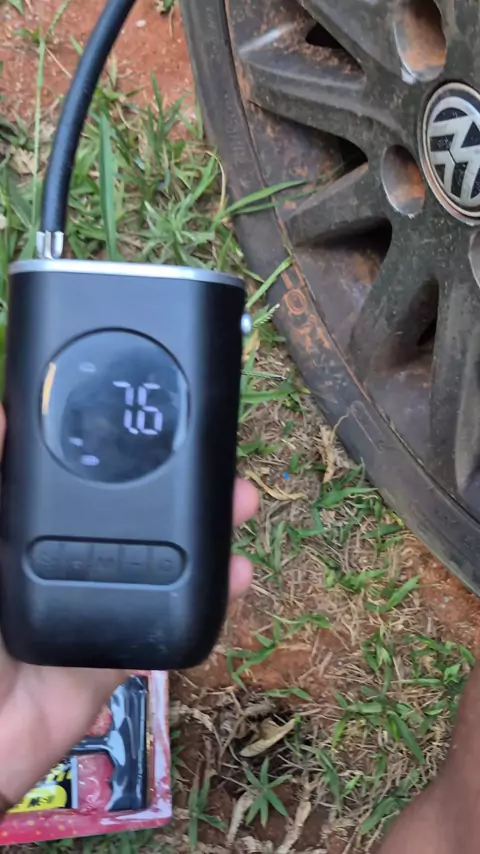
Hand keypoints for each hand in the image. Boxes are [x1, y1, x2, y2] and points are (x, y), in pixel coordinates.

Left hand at [0, 407, 257, 805]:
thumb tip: (2, 413)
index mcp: (24, 530)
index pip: (79, 478)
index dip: (118, 444)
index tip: (153, 414)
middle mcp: (65, 558)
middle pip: (132, 512)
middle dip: (178, 483)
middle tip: (215, 455)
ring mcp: (96, 602)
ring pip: (162, 558)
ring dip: (206, 529)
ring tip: (240, 500)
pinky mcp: (119, 649)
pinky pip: (171, 619)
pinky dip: (210, 595)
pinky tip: (236, 572)